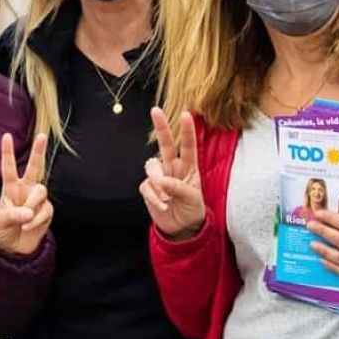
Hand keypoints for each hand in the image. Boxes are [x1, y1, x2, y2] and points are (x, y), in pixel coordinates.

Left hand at [0, 132, 52, 256]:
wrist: (15, 248)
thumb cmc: (3, 230)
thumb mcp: (0, 222)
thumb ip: (12, 214)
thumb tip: (29, 212)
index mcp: (10, 188)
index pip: (8, 167)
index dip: (8, 152)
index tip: (7, 136)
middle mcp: (25, 189)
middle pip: (34, 167)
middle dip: (38, 151)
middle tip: (42, 135)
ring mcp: (37, 199)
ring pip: (41, 190)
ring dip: (32, 205)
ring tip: (25, 219)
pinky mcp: (47, 210)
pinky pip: (46, 209)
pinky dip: (37, 220)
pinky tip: (29, 226)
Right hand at [139, 107, 204, 239]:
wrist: (181, 228)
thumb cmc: (192, 210)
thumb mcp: (193, 200)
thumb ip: (179, 188)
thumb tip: (162, 180)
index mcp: (188, 167)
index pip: (188, 146)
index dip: (186, 131)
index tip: (186, 114)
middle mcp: (172, 167)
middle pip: (165, 144)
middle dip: (161, 127)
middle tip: (155, 110)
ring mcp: (159, 176)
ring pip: (151, 166)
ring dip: (157, 181)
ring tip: (166, 199)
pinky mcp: (148, 187)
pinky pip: (146, 186)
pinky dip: (153, 198)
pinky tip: (162, 206)